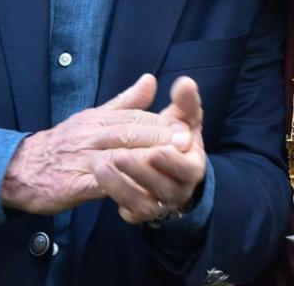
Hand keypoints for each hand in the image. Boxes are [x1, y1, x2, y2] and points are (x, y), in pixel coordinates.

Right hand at [0, 73, 188, 214]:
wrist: (22, 168)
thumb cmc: (63, 143)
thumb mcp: (93, 117)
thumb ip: (125, 102)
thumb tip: (151, 80)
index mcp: (98, 119)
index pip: (132, 117)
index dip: (159, 122)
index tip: (184, 126)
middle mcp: (90, 135)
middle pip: (127, 133)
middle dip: (157, 136)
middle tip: (184, 142)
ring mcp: (81, 159)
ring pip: (116, 156)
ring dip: (144, 160)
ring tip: (167, 164)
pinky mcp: (73, 183)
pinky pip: (100, 184)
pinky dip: (121, 186)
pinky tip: (139, 192)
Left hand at [95, 75, 206, 224]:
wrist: (169, 167)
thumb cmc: (175, 137)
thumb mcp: (182, 118)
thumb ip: (185, 102)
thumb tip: (185, 82)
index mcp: (193, 166)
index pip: (186, 168)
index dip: (170, 161)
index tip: (154, 150)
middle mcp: (180, 189)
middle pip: (164, 187)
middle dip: (142, 172)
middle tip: (120, 157)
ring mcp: (160, 203)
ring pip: (143, 202)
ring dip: (121, 185)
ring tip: (100, 166)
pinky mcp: (141, 211)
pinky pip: (129, 210)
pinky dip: (116, 196)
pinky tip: (99, 182)